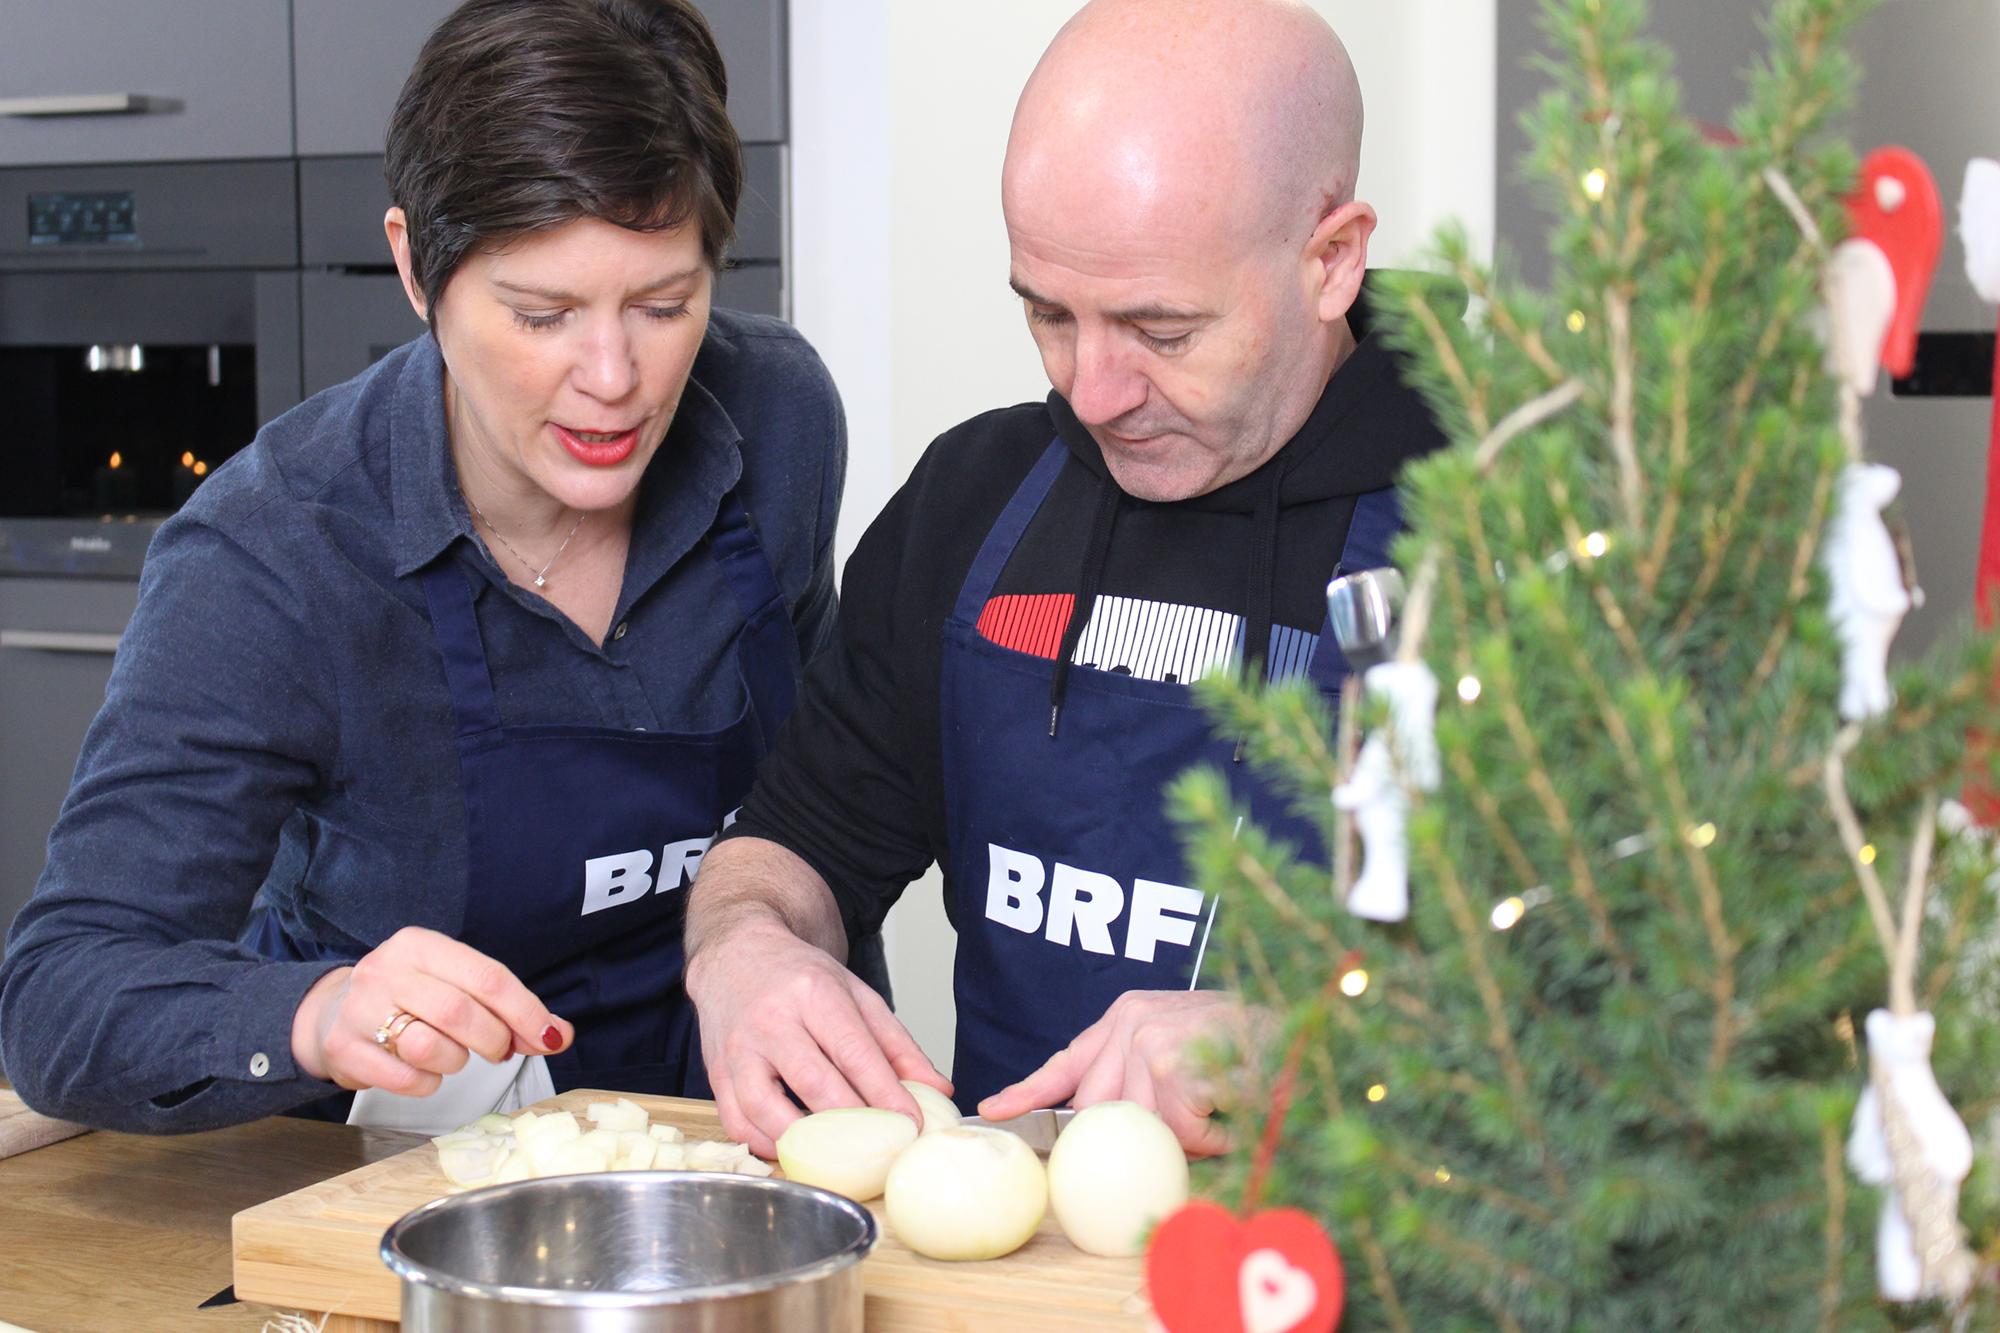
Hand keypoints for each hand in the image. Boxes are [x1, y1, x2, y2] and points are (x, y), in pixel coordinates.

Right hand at [289, 926, 571, 1095]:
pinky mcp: (344, 1050)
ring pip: (431, 1047)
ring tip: (451, 1053)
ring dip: (456, 1061)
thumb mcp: (454, 985)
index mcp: (420, 945)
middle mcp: (387, 970)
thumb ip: (505, 1008)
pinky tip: (423, 1070)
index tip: (549, 1036)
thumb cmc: (408, 998)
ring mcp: (360, 1010)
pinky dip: (428, 1083)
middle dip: (494, 1040)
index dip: (526, 1011)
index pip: (487, 976)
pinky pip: (407, 1080)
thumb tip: (557, 1034)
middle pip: (460, 1012)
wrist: (332, 1012)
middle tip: (499, 1050)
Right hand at [685, 913, 948, 1157]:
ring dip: (804, 1140)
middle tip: (883, 1147)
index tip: (911, 1124)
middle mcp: (773, 1019)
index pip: (854, 1051)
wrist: (738, 955)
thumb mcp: (857, 996)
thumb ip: (898, 1045)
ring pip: (767, 1106)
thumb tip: (937, 1090)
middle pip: (814, 1082)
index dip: (885, 1093)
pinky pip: (736, 1120)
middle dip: (853, 1123)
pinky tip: (792, 1148)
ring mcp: (739, 1048)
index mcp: (815, 994)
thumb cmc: (800, 979)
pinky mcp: (716, 1072)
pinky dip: (764, 1143)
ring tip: (837, 1155)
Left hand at [976, 990, 1257, 1157]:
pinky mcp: (1168, 1063)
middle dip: (1136, 1132)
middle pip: (1098, 1108)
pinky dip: (1209, 1135)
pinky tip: (1232, 1107)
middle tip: (1191, 1122)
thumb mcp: (1183, 1054)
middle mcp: (1128, 1021)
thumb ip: (1139, 1084)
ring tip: (1222, 1106)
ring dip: (1185, 1133)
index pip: (1066, 1062)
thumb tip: (1102, 1132)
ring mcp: (1145, 1039)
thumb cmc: (1249, 1046)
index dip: (1027, 1091)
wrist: (1305, 1022)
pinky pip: (1175, 1130)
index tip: (992, 1110)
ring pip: (1139, 1125)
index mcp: (1126, 1017)